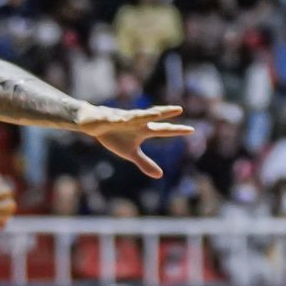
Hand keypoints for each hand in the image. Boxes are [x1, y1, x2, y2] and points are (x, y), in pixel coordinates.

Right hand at [78, 102, 194, 176]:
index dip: (176, 130)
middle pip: (153, 116)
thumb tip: (161, 175)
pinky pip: (114, 119)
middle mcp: (136, 122)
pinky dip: (118, 119)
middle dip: (165, 112)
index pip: (163, 130)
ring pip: (136, 116)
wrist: (93, 123)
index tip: (192, 130)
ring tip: (157, 113)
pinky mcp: (108, 118)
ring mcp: (123, 118)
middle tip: (180, 109)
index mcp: (143, 130)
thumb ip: (145, 162)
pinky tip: (122, 120)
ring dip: (146, 115)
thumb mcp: (130, 153)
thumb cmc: (114, 135)